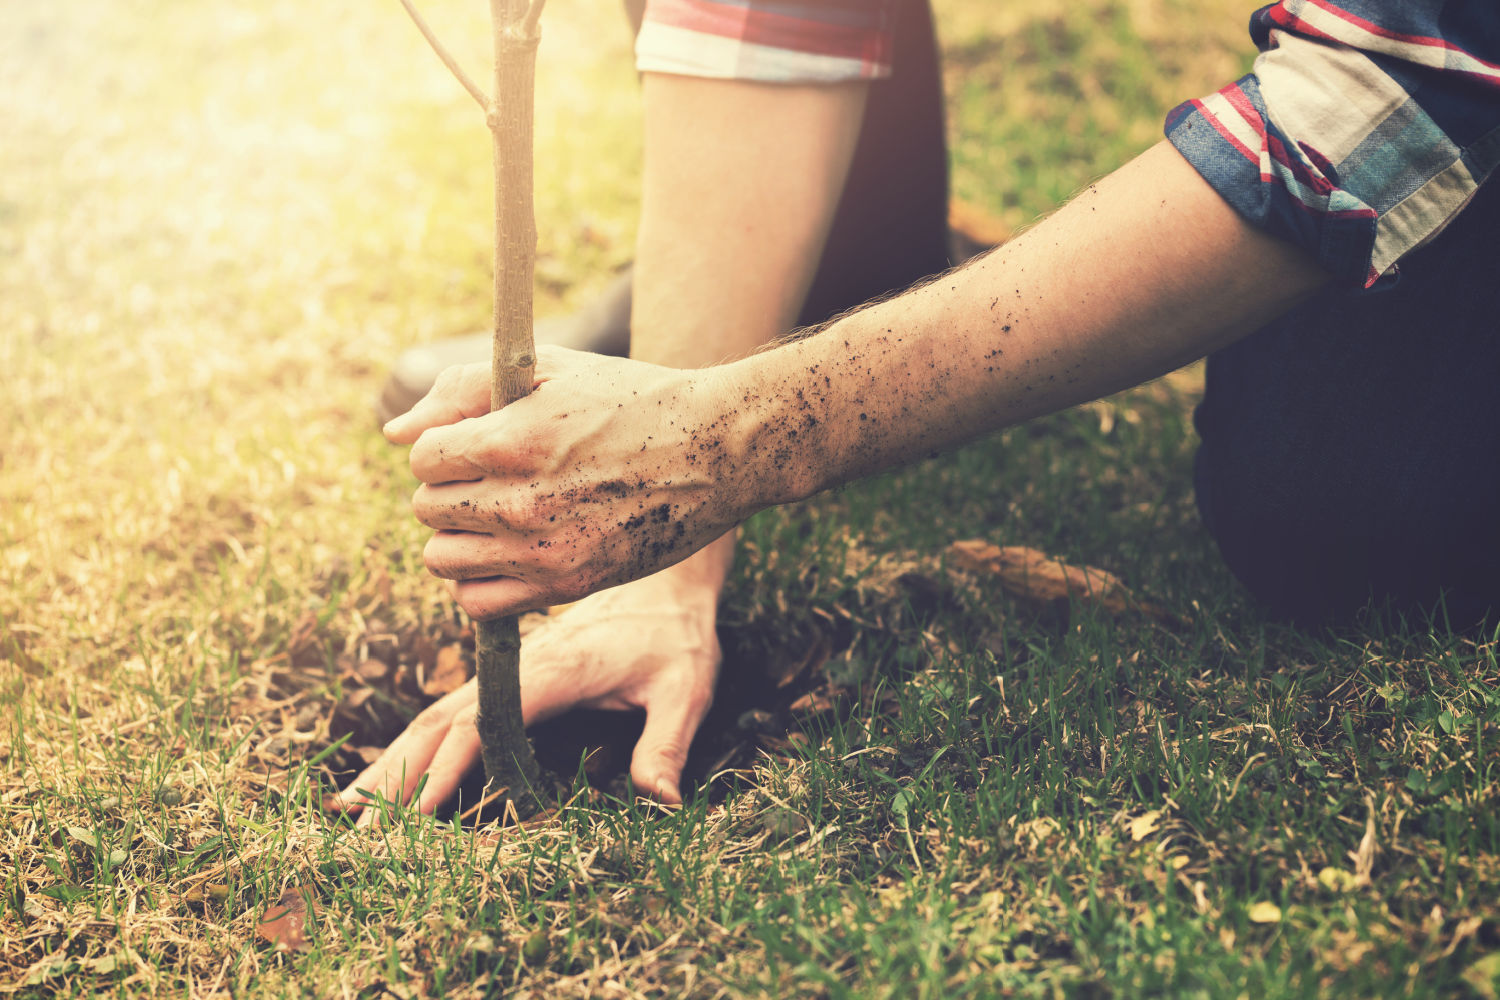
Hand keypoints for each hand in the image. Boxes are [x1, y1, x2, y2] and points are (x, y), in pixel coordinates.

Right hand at [332, 568, 720, 820]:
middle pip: (441, 721)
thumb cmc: (675, 632)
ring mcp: (507, 670)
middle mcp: (518, 667)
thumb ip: (669, 742)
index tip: (418, 811)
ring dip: (393, 761)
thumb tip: (662, 800)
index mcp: (554, 670)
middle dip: (398, 774)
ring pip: (436, 716)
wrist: (666, 577)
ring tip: (347, 807)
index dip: (450, 767)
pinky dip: (415, 746)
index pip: (487, 722)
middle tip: (358, 828)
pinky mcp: (509, 674)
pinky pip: (452, 712)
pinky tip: (391, 774)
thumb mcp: (686, 686)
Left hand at [385, 349, 768, 618]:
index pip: (423, 458)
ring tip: (500, 517)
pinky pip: (481, 603)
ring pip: (444, 560)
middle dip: (451, 490)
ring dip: (460, 537)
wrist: (717, 451)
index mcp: (512, 440)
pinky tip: (510, 553)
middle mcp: (522, 502)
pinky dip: (480, 581)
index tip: (480, 442)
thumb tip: (395, 434)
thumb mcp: (550, 371)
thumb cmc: (632, 400)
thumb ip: (462, 391)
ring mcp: (545, 551)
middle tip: (496, 477)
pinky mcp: (569, 585)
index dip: (446, 446)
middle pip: (428, 510)